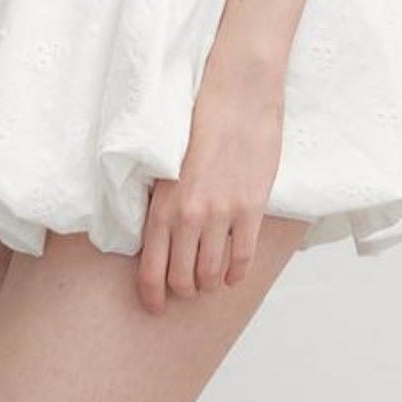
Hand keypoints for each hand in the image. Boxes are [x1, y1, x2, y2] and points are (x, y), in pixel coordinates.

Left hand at [135, 56, 285, 313]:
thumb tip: (154, 234)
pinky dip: (236, 273)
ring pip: (211, 274)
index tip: (154, 306)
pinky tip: (232, 274)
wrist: (237, 95)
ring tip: (209, 280)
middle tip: (185, 289)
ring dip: (208, 284)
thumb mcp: (165, 165)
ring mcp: (221, 215)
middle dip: (182, 291)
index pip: (151, 270)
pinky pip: (242, 258)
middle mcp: (188, 216)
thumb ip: (160, 201)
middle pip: (182, 279)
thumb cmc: (198, 121)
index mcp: (161, 205)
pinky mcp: (250, 210)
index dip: (152, 296)